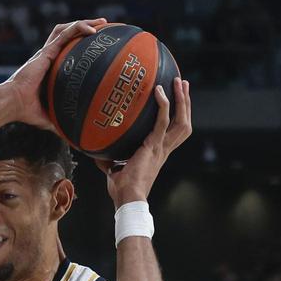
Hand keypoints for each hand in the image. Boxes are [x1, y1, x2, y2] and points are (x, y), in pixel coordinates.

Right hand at [0, 19, 106, 128]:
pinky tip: (92, 30)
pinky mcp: (46, 52)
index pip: (67, 50)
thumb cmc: (26, 111)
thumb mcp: (50, 118)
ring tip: (102, 23)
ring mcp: (47, 53)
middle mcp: (49, 57)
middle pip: (68, 35)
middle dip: (86, 27)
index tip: (97, 44)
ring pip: (66, 29)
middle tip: (105, 26)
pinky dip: (78, 29)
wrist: (11, 104)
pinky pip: (64, 35)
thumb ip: (62, 123)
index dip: (80, 44)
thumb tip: (77, 141)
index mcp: (51, 68)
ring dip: (84, 23)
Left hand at [96, 77, 191, 205]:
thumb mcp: (114, 169)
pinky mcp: (153, 145)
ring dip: (182, 101)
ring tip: (180, 82)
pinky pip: (162, 121)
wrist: (128, 198)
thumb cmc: (122, 189)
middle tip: (183, 84)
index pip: (174, 131)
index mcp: (158, 152)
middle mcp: (164, 148)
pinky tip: (159, 91)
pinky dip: (163, 105)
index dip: (179, 115)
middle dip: (186, 103)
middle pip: (184, 122)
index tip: (176, 99)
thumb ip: (108, 159)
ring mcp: (161, 147)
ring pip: (180, 121)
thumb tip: (94, 151)